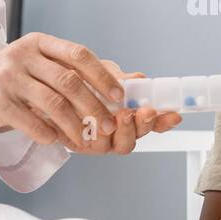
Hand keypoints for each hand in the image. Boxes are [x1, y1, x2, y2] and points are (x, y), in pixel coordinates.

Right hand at [0, 32, 130, 146]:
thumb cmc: (6, 80)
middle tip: (106, 125)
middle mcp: (23, 55)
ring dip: (74, 125)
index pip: (79, 55)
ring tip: (84, 139)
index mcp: (39, 43)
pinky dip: (46, 133)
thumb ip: (70, 71)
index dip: (102, 75)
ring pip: (53, 103)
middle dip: (94, 106)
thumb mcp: (35, 65)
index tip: (118, 96)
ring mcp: (8, 77)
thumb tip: (120, 79)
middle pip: (70, 81)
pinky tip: (54, 140)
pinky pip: (30, 121)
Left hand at [58, 66, 181, 154]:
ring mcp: (99, 141)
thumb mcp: (102, 73)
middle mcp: (116, 133)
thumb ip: (119, 79)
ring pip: (119, 146)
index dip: (165, 122)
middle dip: (143, 126)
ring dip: (124, 131)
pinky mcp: (78, 143)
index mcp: (129, 117)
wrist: (46, 83)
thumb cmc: (79, 78)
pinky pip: (91, 144)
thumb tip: (141, 79)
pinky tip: (96, 121)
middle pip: (137, 138)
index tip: (174, 115)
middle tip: (145, 113)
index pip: (153, 124)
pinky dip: (96, 134)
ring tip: (123, 115)